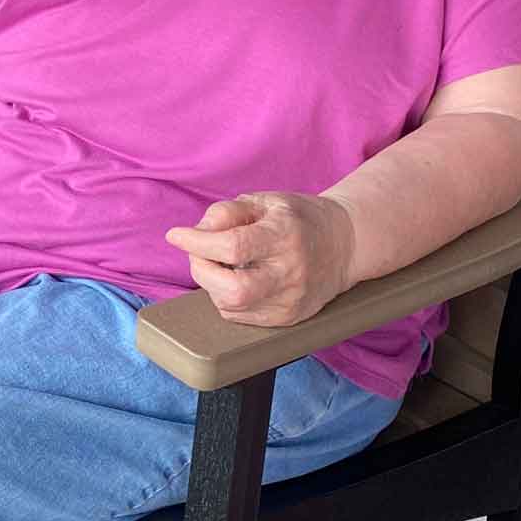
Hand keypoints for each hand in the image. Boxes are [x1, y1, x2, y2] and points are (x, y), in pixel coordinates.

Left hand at [164, 192, 357, 326]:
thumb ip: (227, 212)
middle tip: (200, 253)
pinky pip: (240, 316)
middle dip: (202, 271)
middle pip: (232, 290)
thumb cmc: (297, 218)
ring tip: (223, 264)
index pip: (232, 246)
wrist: (345, 245)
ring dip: (212, 284)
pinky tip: (237, 279)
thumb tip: (196, 233)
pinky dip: (226, 298)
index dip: (196, 242)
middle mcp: (291, 274)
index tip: (176, 235)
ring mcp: (291, 302)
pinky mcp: (288, 319)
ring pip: (232, 306)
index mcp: (285, 236)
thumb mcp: (264, 201)